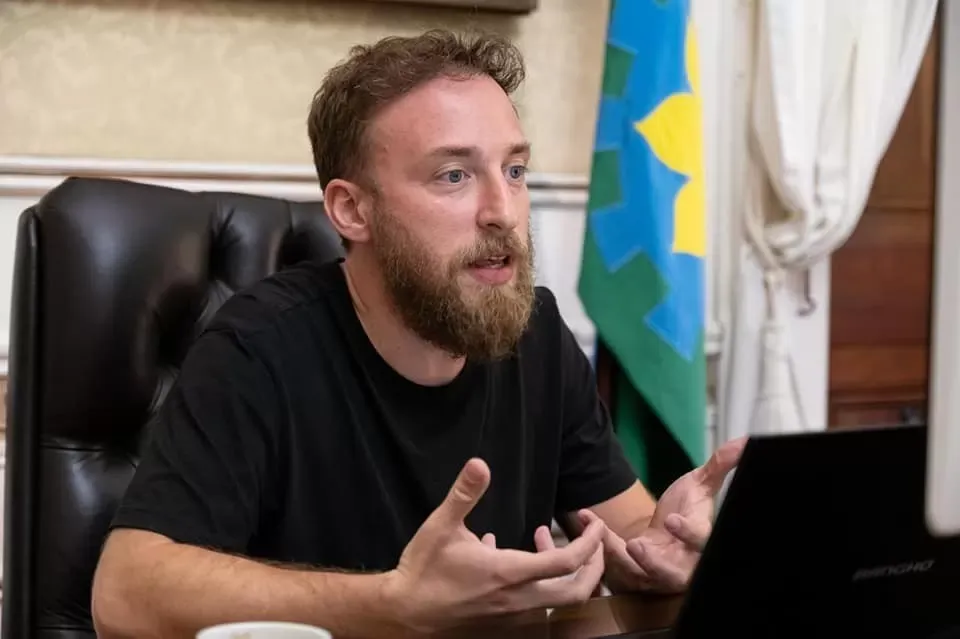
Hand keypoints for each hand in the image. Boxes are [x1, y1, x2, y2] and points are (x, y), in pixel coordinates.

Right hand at [384, 458, 606, 633]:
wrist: (404, 612)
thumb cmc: (423, 568)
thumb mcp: (441, 526)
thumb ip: (464, 494)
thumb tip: (480, 463)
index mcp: (509, 573)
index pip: (568, 562)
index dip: (590, 543)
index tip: (596, 523)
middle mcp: (519, 599)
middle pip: (577, 591)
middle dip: (595, 565)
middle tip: (594, 539)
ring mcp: (512, 614)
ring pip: (559, 600)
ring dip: (566, 572)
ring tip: (544, 537)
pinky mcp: (503, 620)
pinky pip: (536, 603)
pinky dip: (541, 581)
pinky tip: (511, 556)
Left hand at [588, 437, 745, 593]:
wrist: (664, 534)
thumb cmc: (687, 510)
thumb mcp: (700, 486)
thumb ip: (719, 466)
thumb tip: (745, 441)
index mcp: (701, 542)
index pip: (702, 542)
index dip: (690, 534)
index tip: (674, 520)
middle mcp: (682, 564)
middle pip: (674, 574)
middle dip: (656, 563)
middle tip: (637, 547)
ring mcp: (656, 573)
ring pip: (639, 575)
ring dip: (620, 557)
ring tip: (601, 535)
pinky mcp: (632, 575)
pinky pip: (614, 565)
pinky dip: (599, 543)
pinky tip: (585, 517)